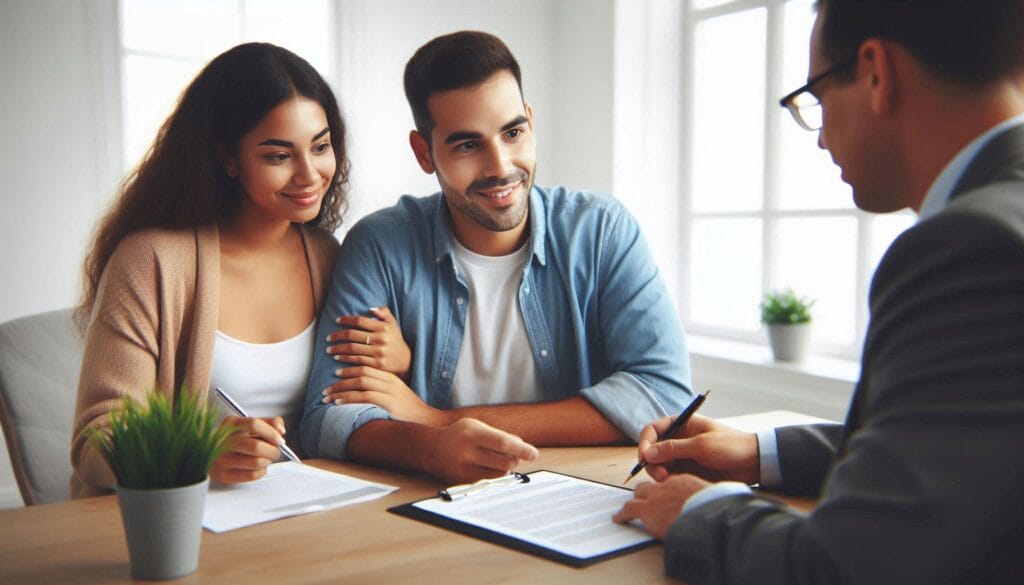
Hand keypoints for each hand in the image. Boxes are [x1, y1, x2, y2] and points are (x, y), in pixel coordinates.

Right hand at [209, 416, 285, 483]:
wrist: (213, 454)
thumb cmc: (239, 438)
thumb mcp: (252, 424)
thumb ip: (270, 423)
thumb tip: (280, 430)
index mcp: (231, 423)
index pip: (254, 425)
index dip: (271, 433)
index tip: (280, 440)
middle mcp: (223, 440)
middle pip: (256, 446)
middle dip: (272, 451)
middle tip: (275, 452)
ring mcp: (221, 459)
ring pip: (256, 462)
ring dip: (267, 462)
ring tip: (265, 459)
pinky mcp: (223, 475)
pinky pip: (251, 475)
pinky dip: (261, 472)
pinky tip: (258, 468)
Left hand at [321, 365, 449, 425]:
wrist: (426, 420)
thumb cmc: (408, 411)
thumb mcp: (395, 395)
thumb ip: (381, 390)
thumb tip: (361, 392)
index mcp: (391, 377)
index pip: (366, 367)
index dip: (349, 369)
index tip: (335, 374)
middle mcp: (390, 381)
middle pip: (361, 372)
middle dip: (341, 379)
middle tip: (327, 387)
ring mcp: (390, 392)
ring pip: (360, 383)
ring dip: (341, 389)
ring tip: (328, 396)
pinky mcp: (389, 403)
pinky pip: (364, 397)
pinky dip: (349, 398)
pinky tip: (339, 402)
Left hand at [327, 307, 410, 379]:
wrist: (406, 361)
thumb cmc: (395, 340)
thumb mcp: (393, 325)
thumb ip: (384, 313)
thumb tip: (370, 308)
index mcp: (383, 327)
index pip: (360, 321)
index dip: (346, 320)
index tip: (337, 320)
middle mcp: (381, 339)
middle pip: (352, 335)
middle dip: (337, 336)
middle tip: (328, 338)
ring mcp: (379, 352)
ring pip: (352, 348)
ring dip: (338, 348)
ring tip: (329, 349)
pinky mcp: (377, 364)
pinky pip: (356, 360)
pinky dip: (345, 358)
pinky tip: (337, 357)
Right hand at [424, 418, 539, 483]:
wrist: (433, 449)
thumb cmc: (460, 435)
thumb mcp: (477, 426)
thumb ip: (499, 435)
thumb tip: (522, 447)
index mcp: (472, 433)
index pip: (503, 443)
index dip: (521, 449)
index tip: (534, 454)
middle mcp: (467, 452)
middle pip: (505, 462)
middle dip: (515, 459)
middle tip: (513, 455)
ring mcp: (465, 469)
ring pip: (500, 474)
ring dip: (506, 468)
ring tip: (498, 459)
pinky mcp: (464, 481)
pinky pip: (490, 481)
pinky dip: (496, 475)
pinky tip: (488, 466)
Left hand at [612, 475, 710, 538]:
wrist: (711, 518)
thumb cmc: (715, 512)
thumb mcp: (712, 502)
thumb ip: (703, 502)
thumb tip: (706, 511)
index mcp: (685, 481)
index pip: (669, 482)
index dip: (665, 491)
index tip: (664, 498)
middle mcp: (668, 484)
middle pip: (651, 485)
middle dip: (646, 492)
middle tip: (644, 502)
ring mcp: (656, 495)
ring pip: (639, 494)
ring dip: (635, 502)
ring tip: (627, 510)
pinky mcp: (647, 509)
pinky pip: (629, 509)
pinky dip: (622, 514)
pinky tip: (618, 518)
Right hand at [638, 414, 759, 483]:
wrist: (754, 463)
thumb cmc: (731, 446)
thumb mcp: (701, 445)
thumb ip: (673, 449)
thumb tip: (647, 453)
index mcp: (682, 424)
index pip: (654, 430)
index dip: (645, 442)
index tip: (644, 457)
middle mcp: (679, 439)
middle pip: (653, 449)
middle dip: (652, 462)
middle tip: (660, 475)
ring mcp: (683, 456)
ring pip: (659, 464)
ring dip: (659, 472)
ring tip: (668, 480)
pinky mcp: (688, 471)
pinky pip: (670, 475)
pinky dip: (668, 480)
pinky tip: (675, 484)